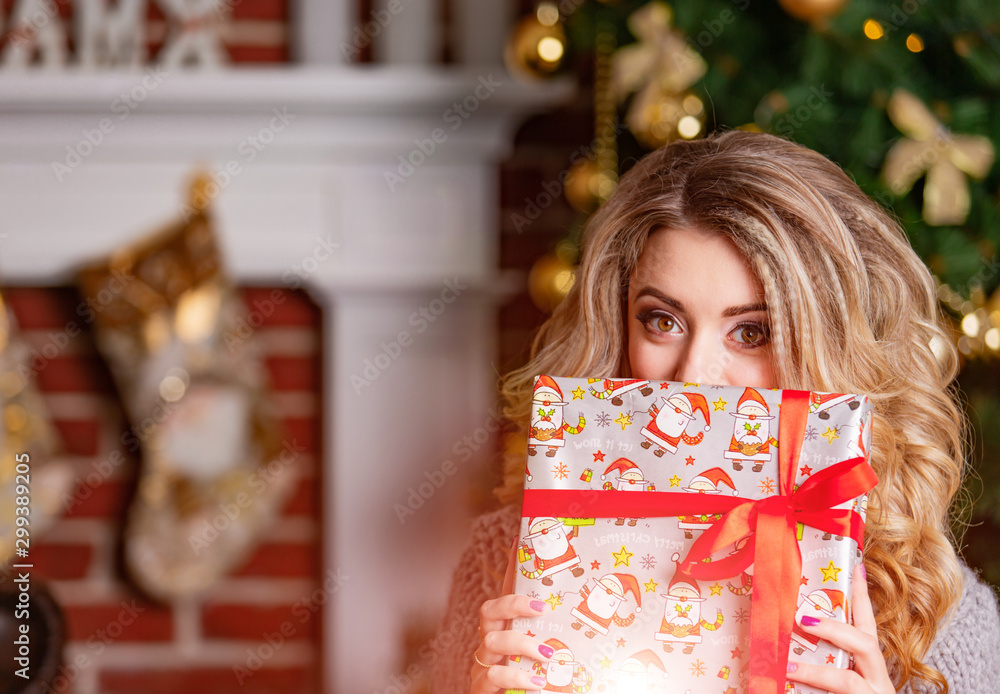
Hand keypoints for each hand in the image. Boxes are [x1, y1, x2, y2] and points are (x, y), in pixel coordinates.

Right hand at [471, 542, 552, 692]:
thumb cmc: (531, 683)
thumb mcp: (544, 659)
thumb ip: (558, 642)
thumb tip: (600, 624)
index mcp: (505, 632)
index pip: (507, 596)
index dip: (511, 571)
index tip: (520, 545)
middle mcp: (490, 643)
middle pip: (489, 611)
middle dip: (513, 604)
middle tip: (541, 609)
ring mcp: (483, 664)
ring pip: (492, 642)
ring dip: (522, 645)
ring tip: (548, 655)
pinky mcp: (481, 686)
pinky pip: (494, 675)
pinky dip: (518, 677)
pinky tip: (539, 684)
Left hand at [785, 564, 893, 693]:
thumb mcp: (841, 676)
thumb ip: (826, 656)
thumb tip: (790, 628)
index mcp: (872, 666)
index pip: (868, 625)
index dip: (863, 596)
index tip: (855, 565)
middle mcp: (877, 682)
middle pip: (865, 646)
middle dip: (835, 629)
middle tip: (802, 617)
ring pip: (847, 684)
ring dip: (814, 674)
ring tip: (786, 667)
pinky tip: (780, 689)